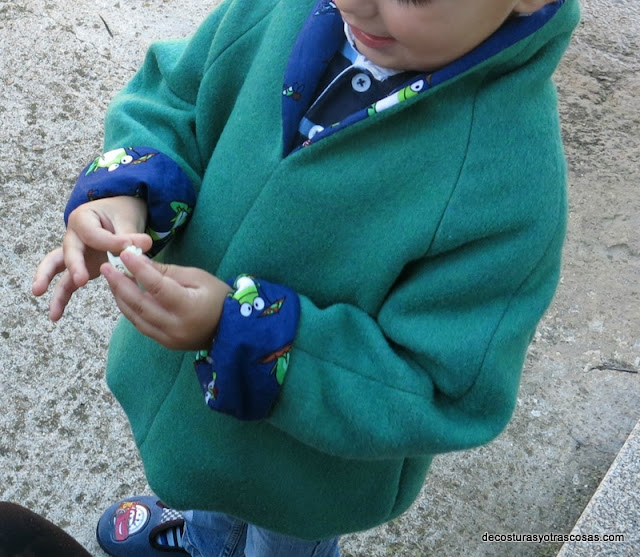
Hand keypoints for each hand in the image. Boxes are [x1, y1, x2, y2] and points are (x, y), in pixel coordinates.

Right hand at [32, 196, 151, 320]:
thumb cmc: (120, 213)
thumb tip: (144, 244)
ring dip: (47, 280)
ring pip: (56, 266)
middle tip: (81, 280)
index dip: (111, 242)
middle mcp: (73, 236)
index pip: (94, 234)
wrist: (117, 213)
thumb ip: (130, 235)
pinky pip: (66, 282)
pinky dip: (61, 298)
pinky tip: (56, 316)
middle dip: (74, 266)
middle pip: (69, 251)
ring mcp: (75, 254)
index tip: (129, 246)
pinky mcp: (80, 267)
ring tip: (38, 292)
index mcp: (84, 219)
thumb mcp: (126, 219)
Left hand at [101, 249, 231, 350]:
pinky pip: (141, 326)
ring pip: (135, 317)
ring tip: (112, 280)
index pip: (157, 287)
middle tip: (107, 268)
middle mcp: (175, 326)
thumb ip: (168, 272)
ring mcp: (169, 338)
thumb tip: (141, 263)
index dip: (139, 270)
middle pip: (140, 304)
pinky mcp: (165, 343)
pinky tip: (124, 296)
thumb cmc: (219, 297)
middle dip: (120, 284)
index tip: (124, 254)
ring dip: (121, 298)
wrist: (232, 329)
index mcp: (188, 307)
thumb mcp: (198, 278)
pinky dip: (130, 310)